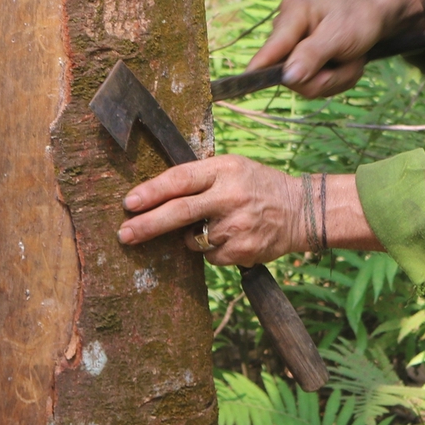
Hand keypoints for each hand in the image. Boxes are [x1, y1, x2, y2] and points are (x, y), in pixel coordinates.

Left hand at [117, 155, 305, 265]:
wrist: (300, 210)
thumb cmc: (256, 186)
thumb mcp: (232, 168)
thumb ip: (200, 178)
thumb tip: (153, 196)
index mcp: (224, 169)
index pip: (181, 179)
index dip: (152, 191)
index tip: (129, 203)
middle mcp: (230, 196)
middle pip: (180, 212)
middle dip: (147, 225)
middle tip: (124, 234)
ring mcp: (237, 225)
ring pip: (193, 240)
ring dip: (191, 237)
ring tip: (215, 225)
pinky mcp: (243, 250)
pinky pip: (210, 256)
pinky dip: (211, 250)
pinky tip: (231, 237)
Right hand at [246, 0, 424, 99]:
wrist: (375, 17)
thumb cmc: (358, 19)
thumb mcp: (340, 36)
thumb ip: (312, 55)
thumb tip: (286, 77)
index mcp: (292, 13)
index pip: (272, 48)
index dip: (259, 69)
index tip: (242, 87)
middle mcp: (286, 30)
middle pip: (290, 74)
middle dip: (323, 77)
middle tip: (348, 63)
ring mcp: (292, 48)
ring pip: (304, 84)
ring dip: (333, 79)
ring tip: (349, 59)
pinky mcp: (301, 61)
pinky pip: (312, 85)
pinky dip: (334, 80)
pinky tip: (343, 64)